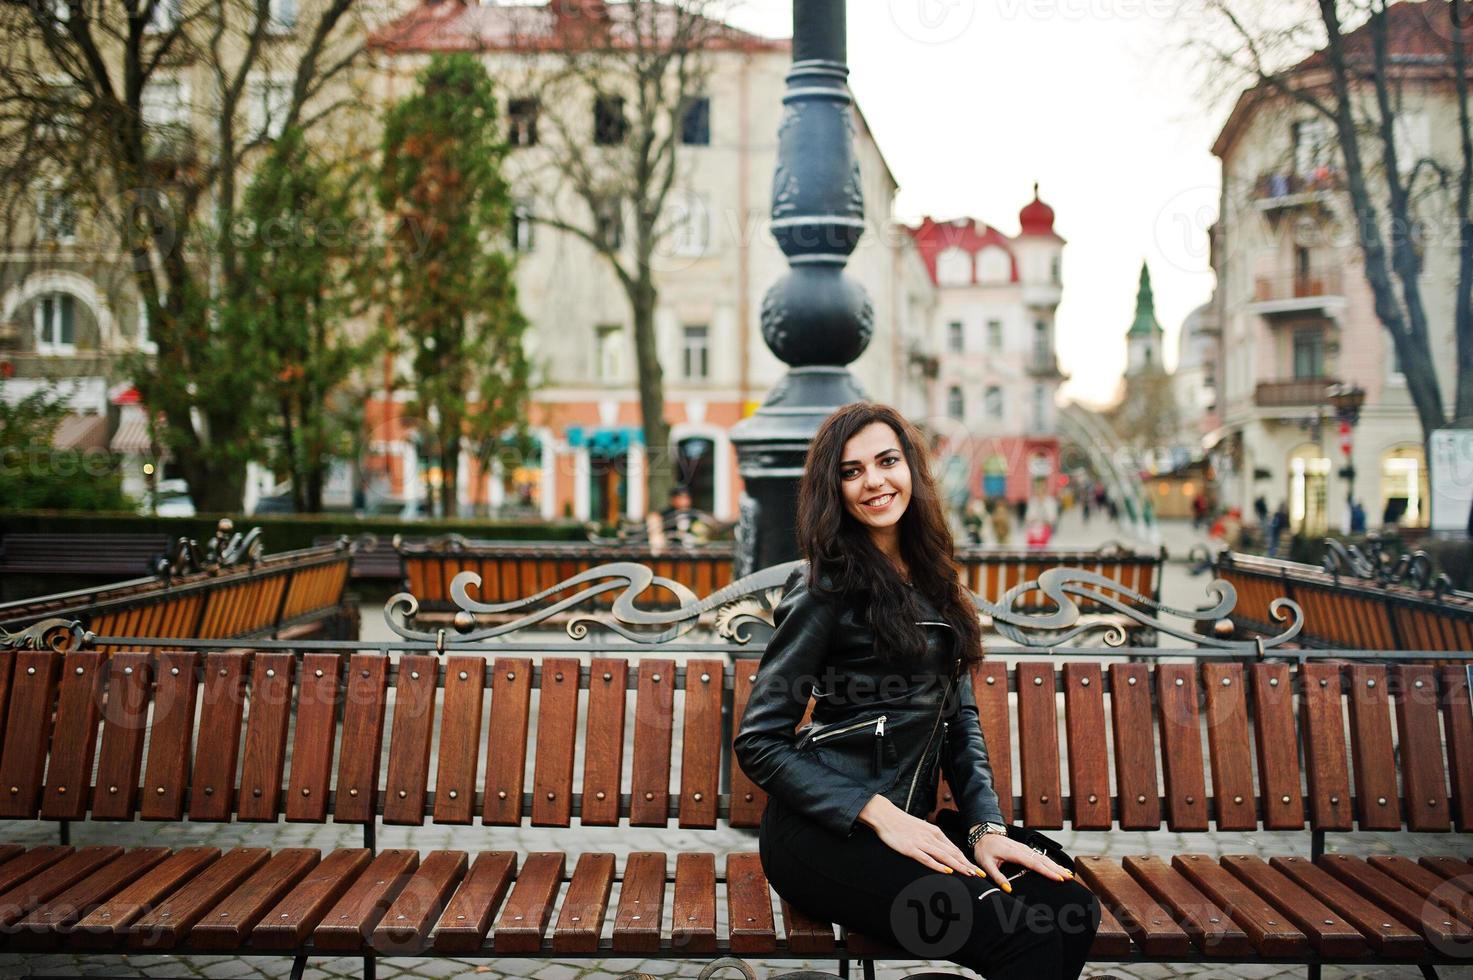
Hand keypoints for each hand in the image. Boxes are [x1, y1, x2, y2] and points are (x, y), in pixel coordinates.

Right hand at [858, 796, 985, 877]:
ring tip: (970, 874)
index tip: (977, 869)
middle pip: (953, 854)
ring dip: (958, 866)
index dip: (967, 860)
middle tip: (980, 874)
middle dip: (968, 865)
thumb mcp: (922, 829)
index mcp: (935, 833)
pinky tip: (947, 871)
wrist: (886, 816)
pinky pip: (927, 859)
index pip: (955, 849)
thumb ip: (932, 839)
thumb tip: (942, 851)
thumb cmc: (903, 824)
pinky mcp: (911, 849)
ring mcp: (921, 843)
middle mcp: (931, 838)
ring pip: (944, 856)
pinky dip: (938, 865)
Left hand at [971, 832, 1074, 891]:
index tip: (1059, 878)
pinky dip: (1051, 862)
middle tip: (1070, 878)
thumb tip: (1008, 889)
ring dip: (1056, 866)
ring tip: (1069, 874)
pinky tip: (1059, 868)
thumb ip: (996, 876)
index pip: (1034, 864)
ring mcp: (1025, 848)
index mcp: (1014, 853)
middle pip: (1043, 860)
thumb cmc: (984, 850)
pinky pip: (1041, 856)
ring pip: (1044, 857)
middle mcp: (1022, 849)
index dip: (1047, 872)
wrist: (983, 834)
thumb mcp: (986, 864)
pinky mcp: (1025, 849)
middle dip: (1057, 869)